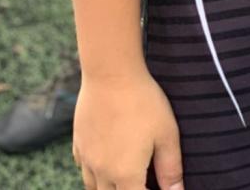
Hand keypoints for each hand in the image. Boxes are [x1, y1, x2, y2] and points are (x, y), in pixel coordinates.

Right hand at [73, 71, 182, 189]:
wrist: (110, 71)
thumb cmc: (143, 100)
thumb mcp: (166, 133)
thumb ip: (171, 168)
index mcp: (126, 174)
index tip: (154, 186)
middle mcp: (102, 171)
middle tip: (141, 179)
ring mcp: (87, 157)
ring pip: (93, 186)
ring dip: (108, 186)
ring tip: (123, 174)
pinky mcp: (78, 141)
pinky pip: (83, 167)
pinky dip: (93, 170)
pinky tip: (105, 158)